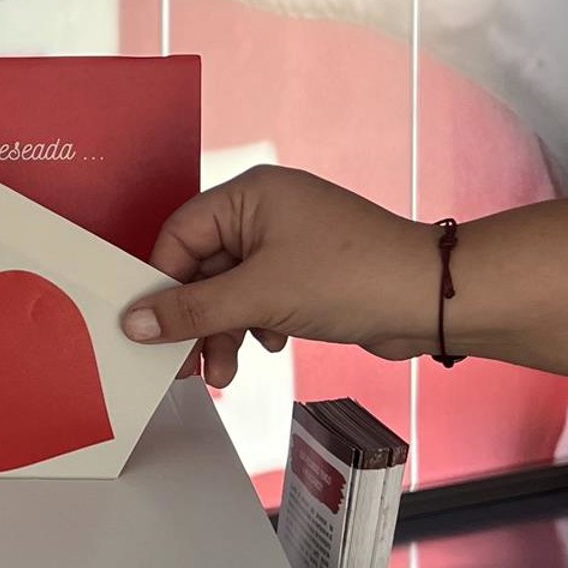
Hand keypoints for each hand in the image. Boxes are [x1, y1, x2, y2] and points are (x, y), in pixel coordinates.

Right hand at [119, 164, 438, 386]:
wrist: (431, 299)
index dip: (162, 283)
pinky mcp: (305, 273)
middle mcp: (265, 212)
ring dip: (224, 332)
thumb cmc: (354, 276)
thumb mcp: (259, 296)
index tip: (149, 325)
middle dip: (197, 319)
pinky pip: (259, 299)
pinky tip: (272, 345)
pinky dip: (255, 327)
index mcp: (249, 196)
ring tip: (224, 371)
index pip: (179, 236)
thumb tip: (135, 322)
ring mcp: (287, 243)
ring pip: (230, 290)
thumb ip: (191, 311)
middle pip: (203, 268)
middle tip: (183, 362)